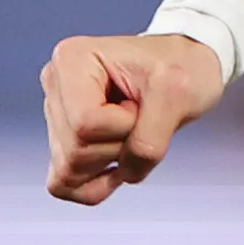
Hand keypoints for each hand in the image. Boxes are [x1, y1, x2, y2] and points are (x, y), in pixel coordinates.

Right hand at [41, 30, 228, 203]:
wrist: (188, 69)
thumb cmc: (183, 68)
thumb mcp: (177, 94)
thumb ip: (149, 140)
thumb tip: (125, 173)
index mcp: (72, 59)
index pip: (85, 124)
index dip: (123, 126)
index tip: (141, 103)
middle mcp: (56, 84)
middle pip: (76, 152)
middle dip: (119, 146)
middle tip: (139, 116)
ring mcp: (56, 113)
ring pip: (70, 172)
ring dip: (112, 162)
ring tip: (131, 129)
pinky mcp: (63, 140)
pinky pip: (63, 184)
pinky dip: (95, 185)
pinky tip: (120, 164)